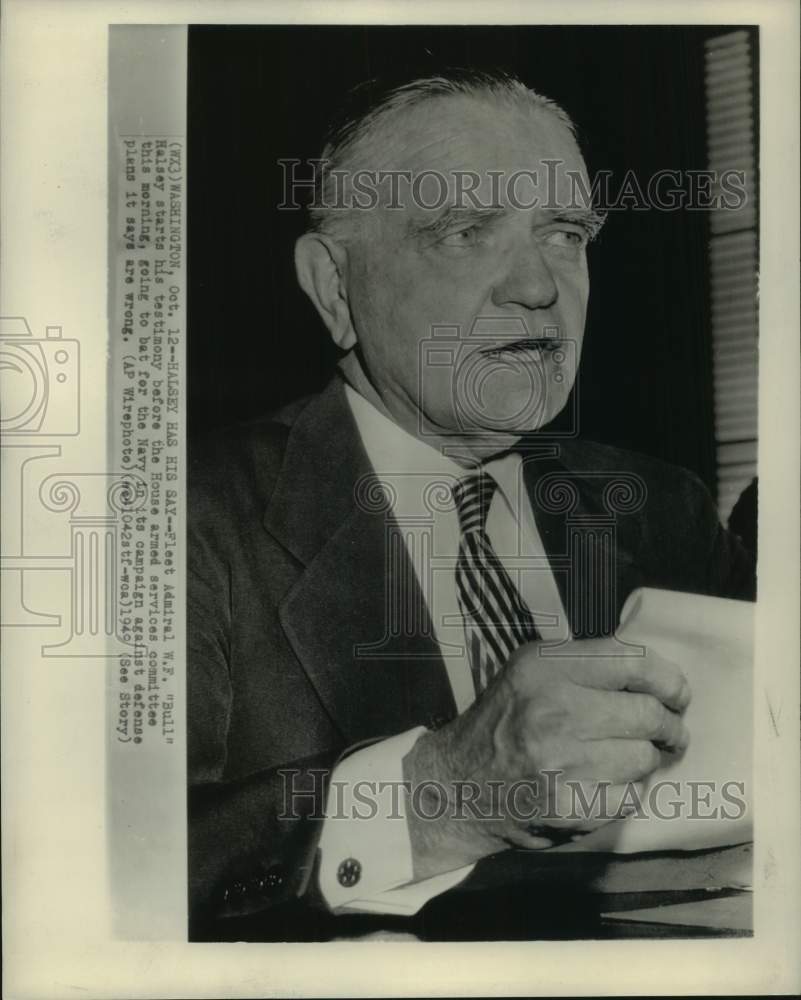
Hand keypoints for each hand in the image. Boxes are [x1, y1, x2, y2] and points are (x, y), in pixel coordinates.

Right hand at [402, 637, 690, 878]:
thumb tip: (656, 675)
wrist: (457, 787)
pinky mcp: (569, 807)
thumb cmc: (504, 723)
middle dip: (668, 725)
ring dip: (645, 759)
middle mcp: (553, 710)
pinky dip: (627, 791)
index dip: (668, 678)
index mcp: (544, 667)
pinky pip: (631, 796)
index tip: (677, 693)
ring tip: (627, 758)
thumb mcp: (530, 673)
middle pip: (647, 713)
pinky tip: (606, 784)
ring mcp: (561, 762)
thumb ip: (584, 665)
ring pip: (644, 757)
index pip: (631, 662)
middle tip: (669, 732)